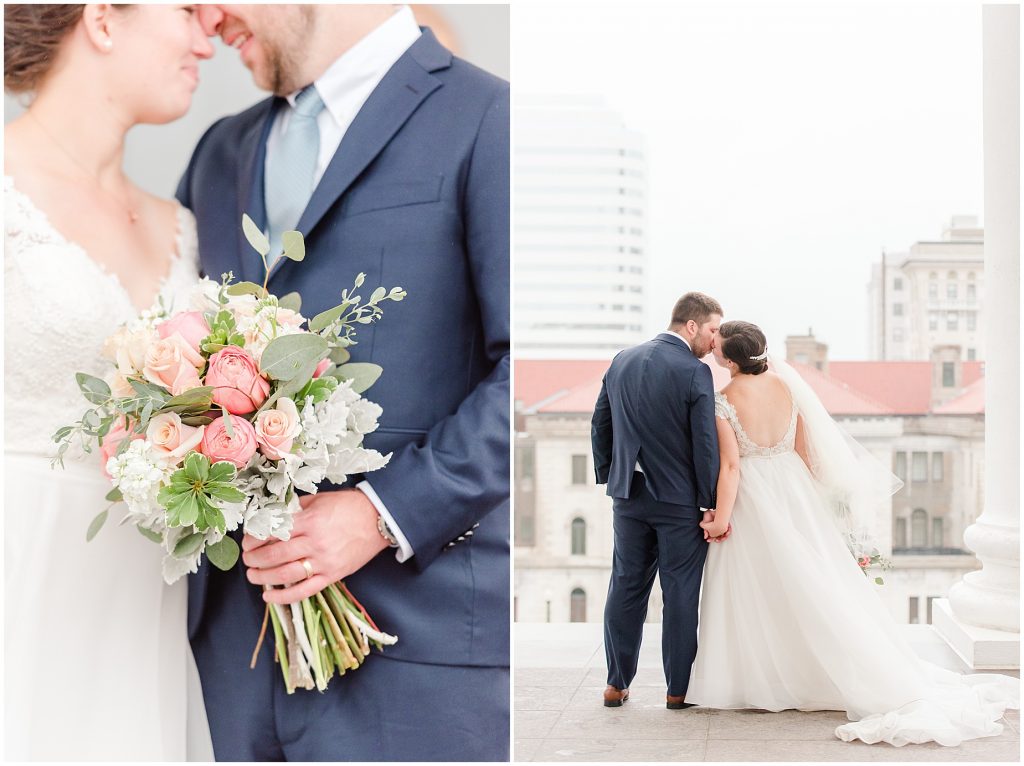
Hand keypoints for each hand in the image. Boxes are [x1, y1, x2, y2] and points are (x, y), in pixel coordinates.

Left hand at [242, 488, 387, 603]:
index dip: (254, 539)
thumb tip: (269, 519)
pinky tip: (268, 596)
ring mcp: (324, 561)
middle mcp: (315, 542)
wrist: (378, 519)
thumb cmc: (347, 507)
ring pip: (285, 574)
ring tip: (252, 575)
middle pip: (274, 555)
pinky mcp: (332, 575)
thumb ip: (294, 510)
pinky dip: (284, 597)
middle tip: (246, 558)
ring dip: (263, 576)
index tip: (247, 541)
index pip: (272, 533)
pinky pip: (304, 591)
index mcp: (310, 521)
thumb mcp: (318, 500)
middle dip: (254, 558)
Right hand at [700, 511, 731, 541]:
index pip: (714, 537)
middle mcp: (718, 529)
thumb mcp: (704, 526)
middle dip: (718, 540)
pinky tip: (725, 534)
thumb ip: (705, 532)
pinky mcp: (726, 524)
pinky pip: (729, 530)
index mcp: (713, 530)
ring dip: (723, 538)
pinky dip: (728, 532)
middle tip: (715, 540)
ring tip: (721, 538)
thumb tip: (705, 537)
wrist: (709, 511)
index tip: (708, 540)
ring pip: (725, 535)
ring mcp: (722, 527)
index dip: (711, 539)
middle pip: (720, 537)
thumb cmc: (707, 517)